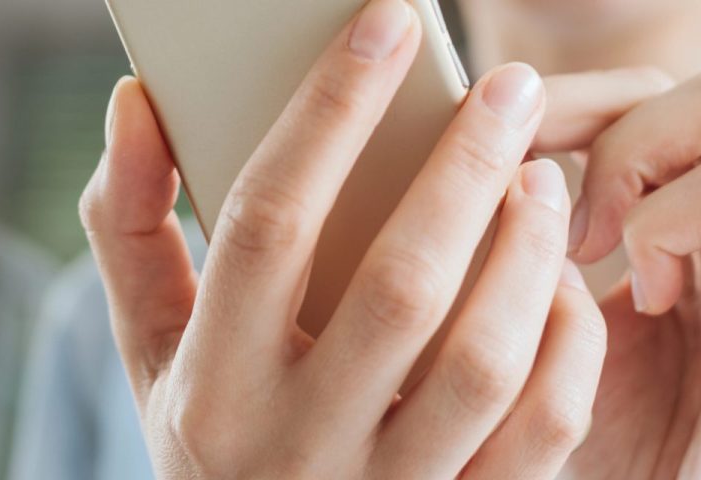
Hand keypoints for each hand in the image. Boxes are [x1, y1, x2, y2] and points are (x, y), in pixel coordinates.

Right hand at [80, 1, 604, 476]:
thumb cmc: (218, 440)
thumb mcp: (154, 351)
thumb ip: (134, 230)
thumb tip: (138, 102)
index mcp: (210, 386)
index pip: (266, 224)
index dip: (329, 112)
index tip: (387, 25)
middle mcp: (297, 444)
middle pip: (399, 285)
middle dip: (463, 168)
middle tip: (511, 86)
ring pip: (482, 360)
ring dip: (526, 252)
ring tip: (541, 175)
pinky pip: (543, 426)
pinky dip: (565, 341)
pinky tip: (563, 281)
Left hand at [537, 65, 700, 478]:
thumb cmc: (629, 460)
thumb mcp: (557, 344)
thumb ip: (531, 264)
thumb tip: (486, 183)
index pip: (653, 99)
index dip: (572, 101)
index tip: (498, 153)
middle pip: (698, 78)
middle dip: (601, 111)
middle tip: (542, 190)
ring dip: (634, 159)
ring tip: (593, 243)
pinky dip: (665, 224)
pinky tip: (642, 292)